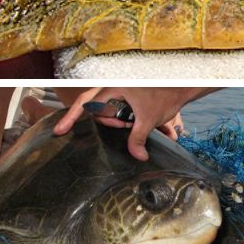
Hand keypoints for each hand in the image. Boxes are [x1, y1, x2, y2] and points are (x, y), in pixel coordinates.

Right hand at [52, 86, 212, 160]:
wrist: (183, 88)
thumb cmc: (166, 95)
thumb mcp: (149, 119)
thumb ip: (138, 139)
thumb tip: (137, 156)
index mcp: (114, 87)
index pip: (85, 102)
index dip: (71, 117)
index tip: (59, 131)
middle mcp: (113, 87)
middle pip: (97, 111)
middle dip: (111, 122)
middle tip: (126, 124)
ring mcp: (118, 91)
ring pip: (108, 112)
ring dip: (119, 121)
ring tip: (134, 120)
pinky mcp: (125, 97)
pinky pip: (116, 110)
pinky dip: (123, 120)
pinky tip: (132, 121)